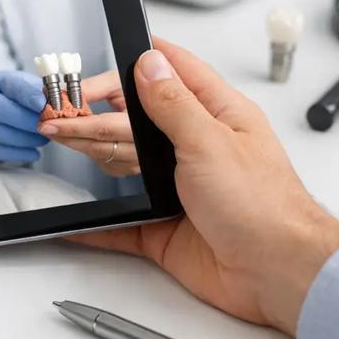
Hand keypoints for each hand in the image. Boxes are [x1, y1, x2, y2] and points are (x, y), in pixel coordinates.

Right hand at [0, 70, 50, 162]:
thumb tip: (62, 103)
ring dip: (23, 139)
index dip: (27, 96)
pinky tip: (34, 152)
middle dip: (25, 120)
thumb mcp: (33, 88)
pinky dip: (18, 153)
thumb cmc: (21, 100)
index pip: (11, 85)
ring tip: (43, 140)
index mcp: (0, 81)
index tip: (44, 105)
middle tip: (46, 127)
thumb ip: (45, 94)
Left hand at [37, 70, 138, 176]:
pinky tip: (80, 138)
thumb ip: (91, 88)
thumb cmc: (143, 88)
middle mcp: (144, 146)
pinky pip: (105, 163)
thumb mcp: (119, 81)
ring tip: (57, 129)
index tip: (50, 122)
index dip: (74, 127)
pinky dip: (90, 150)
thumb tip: (61, 94)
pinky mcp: (132, 167)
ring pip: (99, 157)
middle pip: (98, 147)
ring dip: (75, 143)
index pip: (102, 128)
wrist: (163, 104)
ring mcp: (139, 160)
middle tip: (45, 126)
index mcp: (144, 122)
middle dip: (67, 136)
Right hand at [67, 39, 338, 335]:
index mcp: (216, 116)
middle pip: (135, 121)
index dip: (133, 65)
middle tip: (62, 112)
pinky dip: (94, 222)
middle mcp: (195, 148)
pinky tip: (74, 218)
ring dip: (90, 153)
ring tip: (60, 140)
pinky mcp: (165, 227)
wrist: (278, 274)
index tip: (99, 64)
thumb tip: (149, 64)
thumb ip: (175, 103)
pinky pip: (120, 222)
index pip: (171, 74)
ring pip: (123, 164)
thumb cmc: (266, 208)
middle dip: (95, 113)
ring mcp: (178, 188)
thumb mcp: (211, 141)